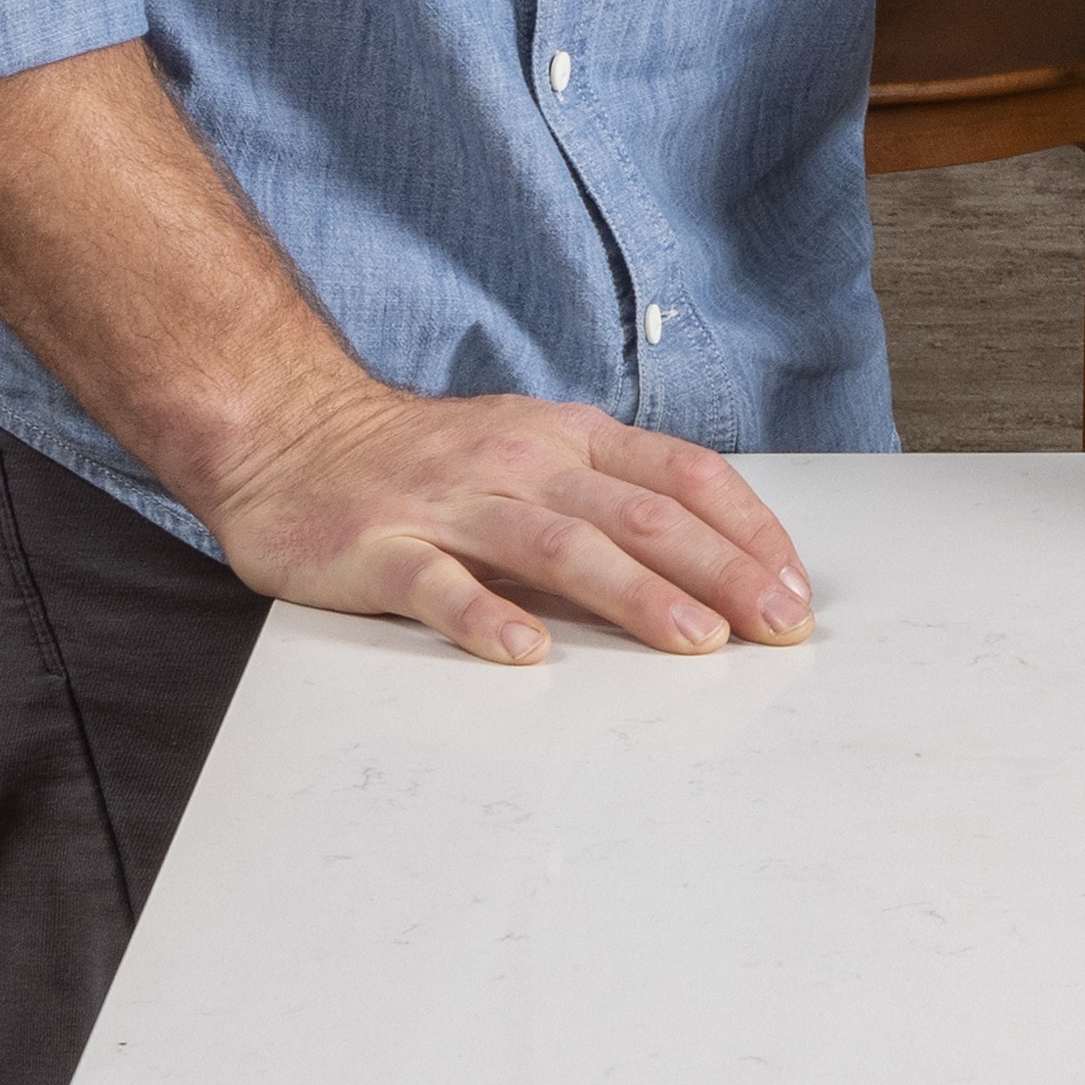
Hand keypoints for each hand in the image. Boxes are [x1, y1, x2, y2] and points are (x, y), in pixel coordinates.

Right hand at [183, 372, 813, 669]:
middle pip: (641, 515)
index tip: (795, 589)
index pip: (685, 474)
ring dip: (636, 594)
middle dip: (722, 572)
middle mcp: (522, 463)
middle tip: (777, 626)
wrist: (289, 431)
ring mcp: (451, 503)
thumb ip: (612, 498)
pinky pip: (438, 585)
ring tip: (694, 639)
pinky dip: (486, 618)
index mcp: (570, 439)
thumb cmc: (428, 458)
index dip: (749, 531)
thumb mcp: (534, 452)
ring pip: (560, 546)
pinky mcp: (379, 547)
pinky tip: (527, 652)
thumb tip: (718, 565)